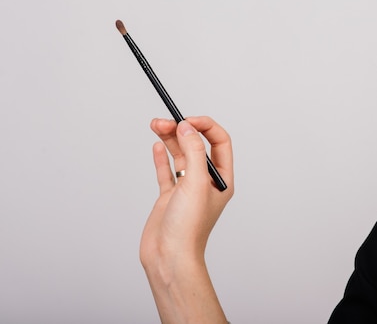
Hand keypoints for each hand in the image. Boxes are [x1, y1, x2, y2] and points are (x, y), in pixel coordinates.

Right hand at [140, 116, 232, 323]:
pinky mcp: (169, 197)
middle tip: (164, 121)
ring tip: (156, 126)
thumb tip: (188, 127)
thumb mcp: (196, 183)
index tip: (187, 120)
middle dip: (181, 130)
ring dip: (169, 139)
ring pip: (180, 155)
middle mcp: (205, 182)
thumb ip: (193, 151)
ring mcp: (186, 189)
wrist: (169, 257)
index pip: (219, 142)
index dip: (204, 127)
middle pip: (197, 146)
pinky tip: (157, 146)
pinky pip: (166, 171)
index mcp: (221, 179)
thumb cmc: (188, 229)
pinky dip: (161, 157)